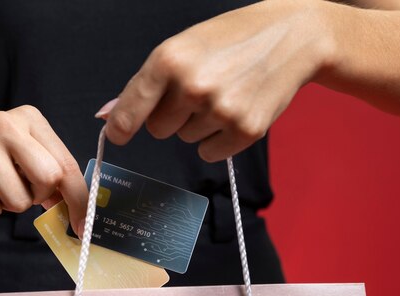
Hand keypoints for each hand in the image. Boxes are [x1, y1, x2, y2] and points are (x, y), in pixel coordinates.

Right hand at [0, 105, 87, 234]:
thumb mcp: (22, 156)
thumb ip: (52, 177)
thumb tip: (80, 212)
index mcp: (29, 118)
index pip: (66, 164)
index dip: (79, 199)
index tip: (84, 226)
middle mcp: (6, 123)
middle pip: (49, 179)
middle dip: (38, 197)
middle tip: (20, 189)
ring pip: (19, 201)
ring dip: (8, 204)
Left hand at [101, 0, 334, 161]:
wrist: (293, 37)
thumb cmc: (230, 39)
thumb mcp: (182, 47)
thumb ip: (144, 85)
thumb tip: (106, 117)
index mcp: (169, 59)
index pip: (130, 109)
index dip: (120, 127)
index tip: (115, 136)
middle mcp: (193, 85)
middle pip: (158, 129)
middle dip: (171, 115)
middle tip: (198, 90)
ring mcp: (221, 110)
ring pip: (185, 139)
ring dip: (198, 124)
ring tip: (223, 93)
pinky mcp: (245, 130)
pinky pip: (209, 153)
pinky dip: (218, 139)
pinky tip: (235, 110)